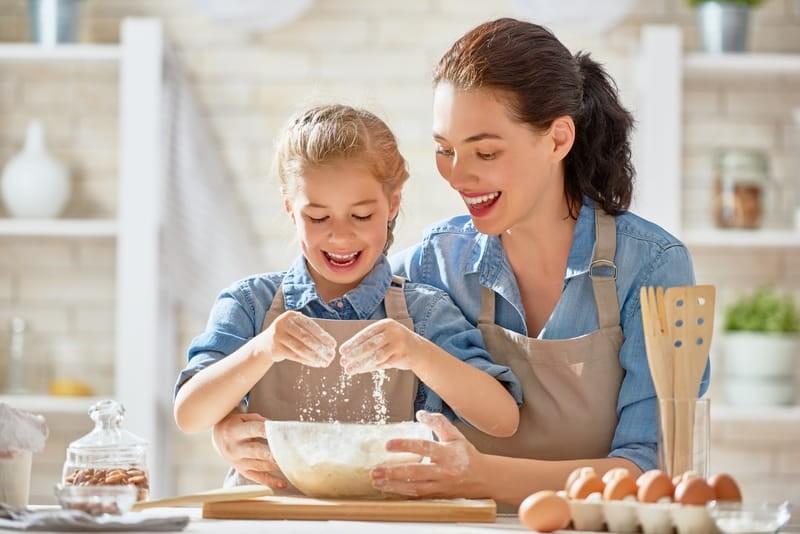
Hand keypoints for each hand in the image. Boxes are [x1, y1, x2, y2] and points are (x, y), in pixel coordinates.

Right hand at [211, 411, 286, 488]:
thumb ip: (260, 421)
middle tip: (288, 453)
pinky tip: (283, 484)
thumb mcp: (244, 418)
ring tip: (292, 466)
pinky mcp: (242, 471)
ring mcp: (238, 462)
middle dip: (273, 453)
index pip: (254, 430)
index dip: (268, 430)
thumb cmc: (236, 425)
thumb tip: (278, 428)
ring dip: (276, 466)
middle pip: (256, 451)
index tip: (282, 431)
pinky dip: (271, 481)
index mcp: (234, 431)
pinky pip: (258, 478)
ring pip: (260, 465)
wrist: (218, 438)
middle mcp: (235, 448)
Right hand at [262, 310, 335, 366]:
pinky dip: (307, 361)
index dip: (323, 336)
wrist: (265, 343)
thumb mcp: (296, 327)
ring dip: (315, 356)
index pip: (311, 326)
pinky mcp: (276, 348)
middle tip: (331, 356)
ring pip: (301, 348)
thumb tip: (330, 344)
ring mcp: (278, 335)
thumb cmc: (287, 334)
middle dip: (321, 348)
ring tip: (325, 362)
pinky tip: (315, 364)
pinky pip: (295, 356)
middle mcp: (283, 323)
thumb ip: (310, 331)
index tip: (333, 345)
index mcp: (291, 315)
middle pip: (306, 338)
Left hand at [339, 319, 423, 374]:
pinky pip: (382, 364)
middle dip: (354, 354)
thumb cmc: (396, 342)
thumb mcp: (385, 335)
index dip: (352, 343)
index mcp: (386, 324)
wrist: (419, 350)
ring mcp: (399, 344)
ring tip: (349, 370)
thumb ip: (369, 340)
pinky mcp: (401, 357)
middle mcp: (393, 332)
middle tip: (343, 362)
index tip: (342, 351)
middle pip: (369, 345)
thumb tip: (347, 352)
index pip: (365, 333)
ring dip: (360, 364)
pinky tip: (360, 370)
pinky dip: (369, 368)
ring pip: (375, 356)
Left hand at [370, 410, 489, 498]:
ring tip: (377, 482)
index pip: (424, 447)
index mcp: (447, 453)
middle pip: (416, 472)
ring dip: (394, 486)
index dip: (406, 445)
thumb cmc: (468, 455)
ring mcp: (441, 485)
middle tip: (376, 470)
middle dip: (394, 472)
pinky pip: (418, 496)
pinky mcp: (438, 496)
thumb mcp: (456, 435)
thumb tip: (420, 413)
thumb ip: (438, 422)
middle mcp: (444, 470)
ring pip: (415, 488)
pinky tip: (388, 491)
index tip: (388, 445)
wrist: (485, 478)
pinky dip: (402, 494)